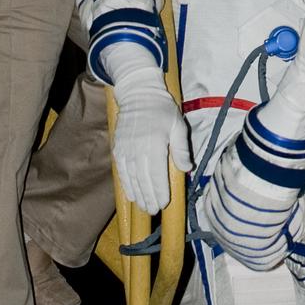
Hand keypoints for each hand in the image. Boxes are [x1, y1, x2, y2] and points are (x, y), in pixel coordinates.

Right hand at [103, 42, 192, 213]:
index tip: (164, 203)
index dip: (160, 191)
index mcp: (155, 144)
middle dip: (149, 197)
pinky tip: (132, 194)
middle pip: (143, 180)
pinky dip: (126, 184)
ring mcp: (125, 149)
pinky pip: (122, 171)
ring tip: (144, 207)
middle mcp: (138, 149)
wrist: (138, 94)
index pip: (157, 174)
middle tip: (154, 210)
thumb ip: (182, 148)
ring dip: (137, 194)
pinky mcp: (118, 149)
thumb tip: (187, 168)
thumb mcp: (178, 125)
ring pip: (131, 178)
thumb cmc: (162, 110)